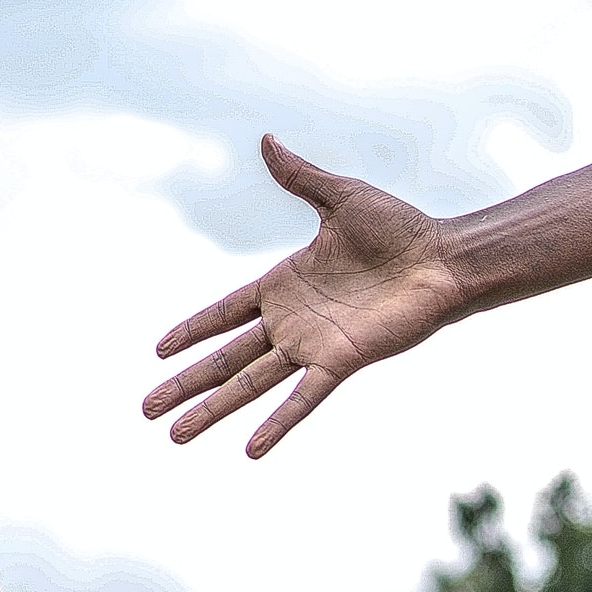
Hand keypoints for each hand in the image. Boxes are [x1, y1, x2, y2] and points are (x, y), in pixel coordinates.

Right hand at [142, 136, 468, 457]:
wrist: (445, 260)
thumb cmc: (401, 229)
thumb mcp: (340, 197)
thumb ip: (299, 178)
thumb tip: (266, 140)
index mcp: (282, 284)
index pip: (223, 314)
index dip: (190, 331)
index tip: (158, 351)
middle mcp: (290, 322)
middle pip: (224, 359)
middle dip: (185, 384)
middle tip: (146, 408)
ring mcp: (312, 345)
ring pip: (249, 385)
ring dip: (211, 411)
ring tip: (175, 436)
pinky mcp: (340, 361)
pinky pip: (301, 399)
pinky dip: (276, 425)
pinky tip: (250, 451)